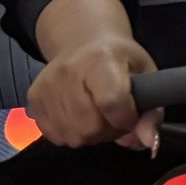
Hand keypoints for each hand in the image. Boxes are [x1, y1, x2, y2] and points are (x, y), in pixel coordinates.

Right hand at [29, 33, 159, 149]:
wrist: (83, 42)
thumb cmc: (120, 60)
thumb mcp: (147, 76)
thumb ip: (152, 111)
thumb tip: (148, 141)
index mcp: (101, 59)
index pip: (112, 102)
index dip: (126, 118)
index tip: (131, 113)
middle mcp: (68, 71)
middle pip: (91, 127)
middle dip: (110, 130)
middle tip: (115, 115)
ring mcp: (46, 86)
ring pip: (74, 137)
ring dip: (92, 135)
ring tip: (98, 114)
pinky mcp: (33, 100)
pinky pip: (56, 137)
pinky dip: (73, 134)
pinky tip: (80, 116)